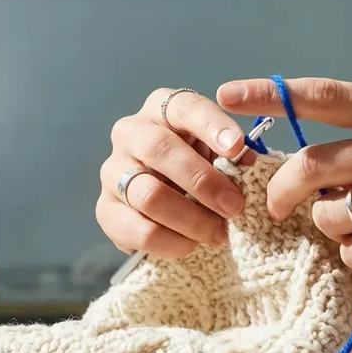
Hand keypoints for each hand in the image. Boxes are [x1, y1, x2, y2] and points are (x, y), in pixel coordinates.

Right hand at [97, 88, 254, 257]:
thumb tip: (245, 161)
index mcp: (161, 108)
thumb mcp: (217, 154)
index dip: (211, 125)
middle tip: (234, 206)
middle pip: (159, 150)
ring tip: (217, 233)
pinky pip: (140, 230)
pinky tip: (192, 245)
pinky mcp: (106, 210)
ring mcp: (112, 172)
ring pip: (149, 195)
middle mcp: (130, 133)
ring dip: (191, 219)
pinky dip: (173, 242)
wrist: (164, 205)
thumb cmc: (197, 169)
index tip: (237, 147)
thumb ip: (231, 155)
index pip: (184, 107)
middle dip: (203, 181)